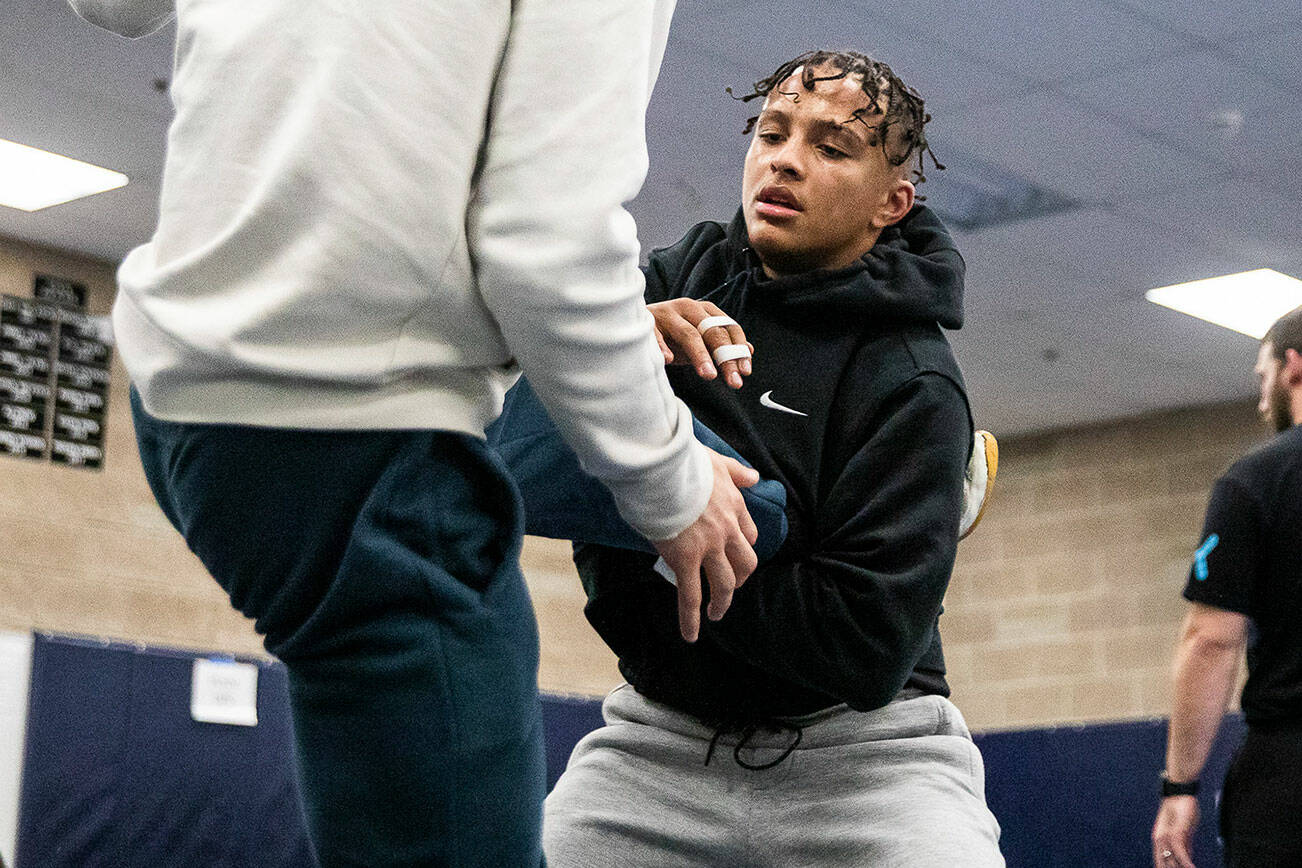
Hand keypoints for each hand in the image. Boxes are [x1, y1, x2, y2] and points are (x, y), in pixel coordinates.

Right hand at [649, 299, 752, 388]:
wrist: (632, 324)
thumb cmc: (670, 336)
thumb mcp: (698, 342)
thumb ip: (720, 347)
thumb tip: (750, 351)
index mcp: (704, 311)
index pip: (729, 327)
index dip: (739, 349)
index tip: (745, 372)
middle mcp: (688, 308)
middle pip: (712, 332)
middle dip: (725, 358)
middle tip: (734, 381)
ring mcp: (667, 314)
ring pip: (689, 333)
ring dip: (700, 354)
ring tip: (709, 375)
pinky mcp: (647, 322)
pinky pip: (656, 335)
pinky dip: (662, 346)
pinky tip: (668, 360)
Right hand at [652, 448, 759, 641]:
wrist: (661, 468)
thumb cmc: (682, 460)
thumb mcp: (717, 460)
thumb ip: (737, 471)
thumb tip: (754, 477)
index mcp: (734, 505)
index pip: (747, 534)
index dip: (742, 547)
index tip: (735, 553)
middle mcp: (726, 530)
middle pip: (744, 564)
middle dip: (740, 579)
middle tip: (730, 588)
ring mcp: (708, 547)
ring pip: (724, 584)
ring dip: (722, 602)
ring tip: (716, 614)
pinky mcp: (685, 560)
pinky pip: (690, 595)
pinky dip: (691, 619)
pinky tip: (691, 635)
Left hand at [1152, 796, 1198, 867]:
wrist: (1178, 793)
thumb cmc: (1181, 811)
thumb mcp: (1183, 832)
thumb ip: (1185, 846)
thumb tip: (1187, 859)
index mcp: (1159, 841)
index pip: (1160, 862)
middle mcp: (1160, 841)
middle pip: (1164, 864)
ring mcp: (1167, 838)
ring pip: (1172, 861)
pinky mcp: (1176, 833)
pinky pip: (1181, 853)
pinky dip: (1187, 863)